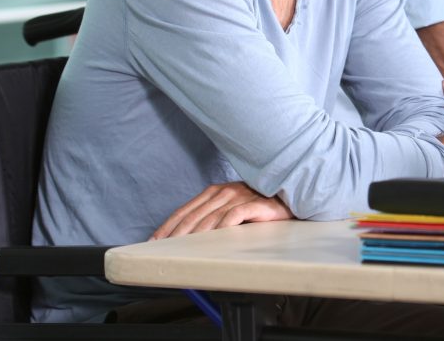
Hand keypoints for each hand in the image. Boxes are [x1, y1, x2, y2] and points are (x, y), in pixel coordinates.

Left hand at [151, 182, 293, 239]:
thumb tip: (190, 237)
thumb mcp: (231, 208)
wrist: (288, 197)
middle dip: (175, 234)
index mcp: (214, 192)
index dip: (168, 226)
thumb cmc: (258, 205)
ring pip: (209, 218)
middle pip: (193, 215)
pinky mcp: (253, 204)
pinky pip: (233, 217)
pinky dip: (221, 229)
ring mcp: (238, 197)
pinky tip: (212, 239)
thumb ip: (213, 217)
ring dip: (194, 236)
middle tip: (163, 250)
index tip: (154, 241)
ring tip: (182, 250)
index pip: (185, 210)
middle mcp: (223, 192)